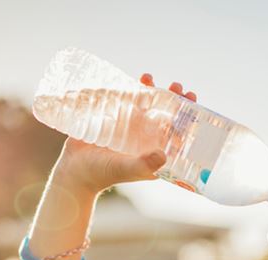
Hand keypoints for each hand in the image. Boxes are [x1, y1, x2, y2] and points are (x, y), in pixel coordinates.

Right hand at [54, 74, 197, 195]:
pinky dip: (133, 89)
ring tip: (150, 78)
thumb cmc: (101, 174)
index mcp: (155, 152)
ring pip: (147, 105)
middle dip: (174, 100)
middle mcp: (146, 139)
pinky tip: (136, 80)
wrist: (74, 170)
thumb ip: (144, 165)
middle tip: (178, 87)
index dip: (188, 119)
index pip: (177, 134)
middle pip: (166, 115)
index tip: (193, 104)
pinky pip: (127, 101)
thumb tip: (164, 154)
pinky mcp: (115, 120)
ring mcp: (131, 129)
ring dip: (153, 91)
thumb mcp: (125, 169)